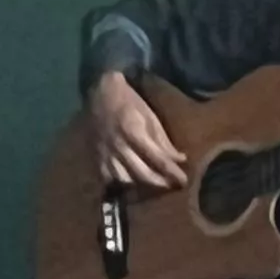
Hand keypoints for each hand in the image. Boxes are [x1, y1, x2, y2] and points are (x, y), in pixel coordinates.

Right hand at [85, 71, 186, 193]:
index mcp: (135, 132)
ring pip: (126, 180)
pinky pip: (109, 179)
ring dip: (142, 186)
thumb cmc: (129, 102)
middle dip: (161, 183)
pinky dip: (121, 184)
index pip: (158, 159)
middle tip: (173, 186)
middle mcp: (119, 146)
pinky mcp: (96, 157)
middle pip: (143, 174)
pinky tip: (131, 184)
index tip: (183, 180)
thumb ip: (163, 140)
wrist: (100, 93)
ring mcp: (105, 153)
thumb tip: (180, 160)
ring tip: (154, 186)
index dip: (172, 172)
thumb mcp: (150, 117)